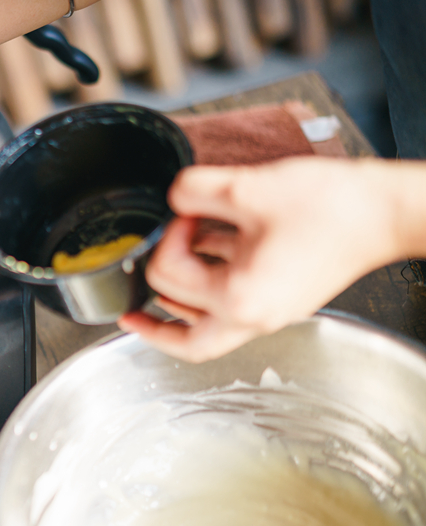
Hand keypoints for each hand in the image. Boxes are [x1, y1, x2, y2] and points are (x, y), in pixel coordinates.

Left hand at [118, 157, 401, 361]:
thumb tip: (173, 198)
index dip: (167, 238)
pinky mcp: (282, 298)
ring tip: (166, 271)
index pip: (167, 278)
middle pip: (184, 338)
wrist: (386, 212)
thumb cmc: (332, 206)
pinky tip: (207, 250)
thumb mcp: (247, 187)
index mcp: (239, 300)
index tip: (183, 213)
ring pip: (207, 328)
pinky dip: (212, 284)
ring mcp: (270, 312)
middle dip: (155, 306)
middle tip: (139, 292)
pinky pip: (233, 306)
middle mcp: (253, 318)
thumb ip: (193, 191)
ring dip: (181, 299)